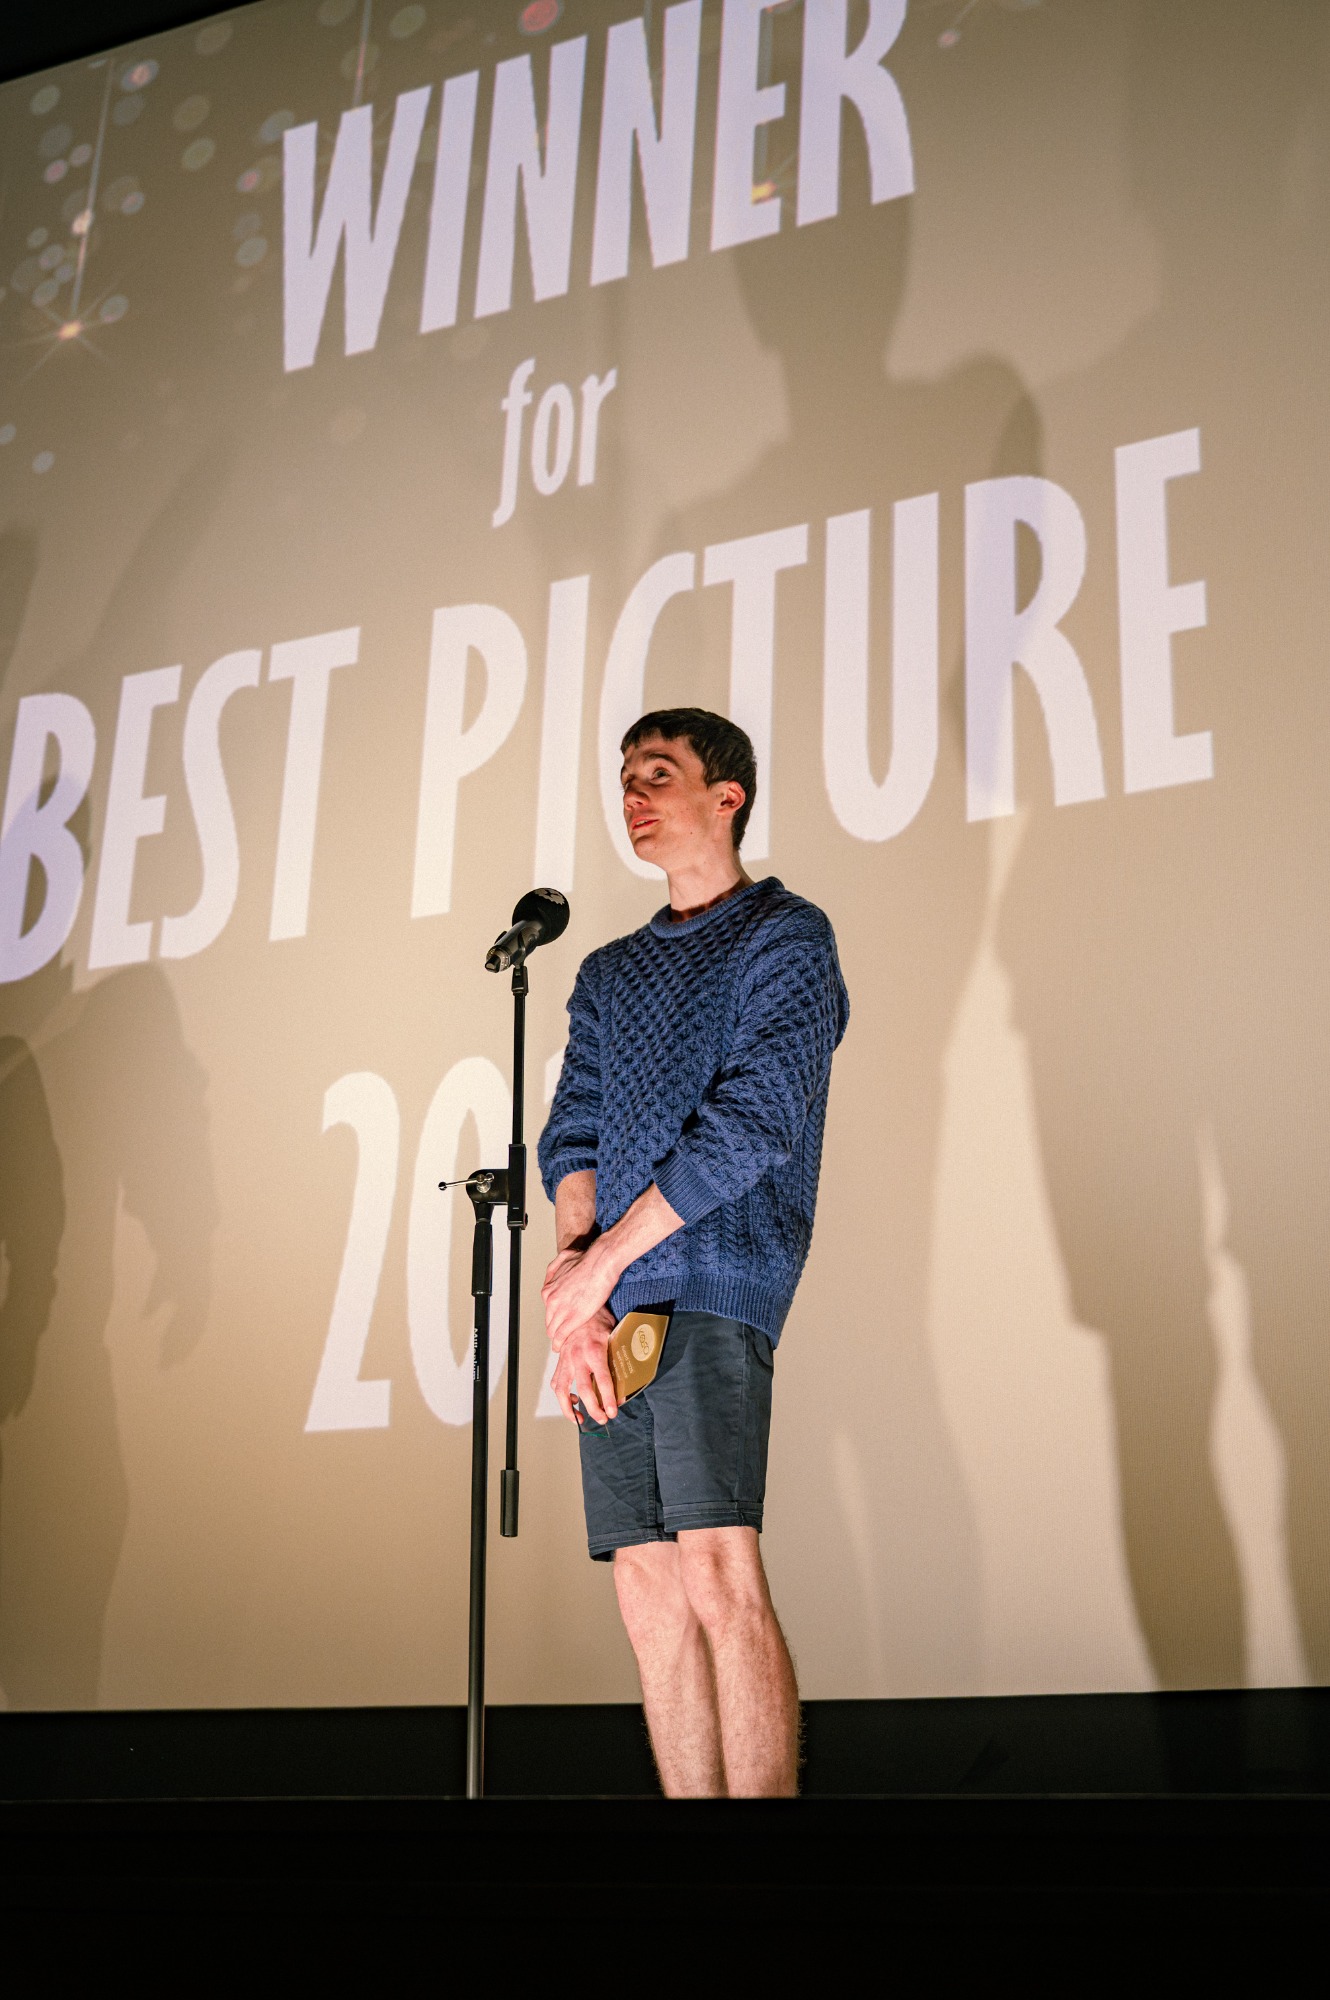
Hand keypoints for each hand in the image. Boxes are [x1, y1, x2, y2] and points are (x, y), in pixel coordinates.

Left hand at [542, 1241, 617, 1351]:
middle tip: (562, 1332)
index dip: (555, 1316)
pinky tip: (560, 1346)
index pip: (548, 1310)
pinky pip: (560, 1336)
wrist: (600, 1263)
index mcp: (549, 1290)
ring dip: (557, 1337)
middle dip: (555, 1327)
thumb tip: (553, 1274)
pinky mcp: (572, 1319)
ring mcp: (561, 1310)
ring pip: (553, 1330)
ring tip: (561, 1342)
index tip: (560, 1320)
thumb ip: (555, 1270)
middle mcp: (551, 1300)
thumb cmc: (587, 1260)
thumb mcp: (563, 1260)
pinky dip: (559, 1343)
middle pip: (549, 1321)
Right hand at [551, 1308, 617, 1424]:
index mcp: (595, 1350)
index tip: (612, 1412)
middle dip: (594, 1409)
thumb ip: (617, 1360)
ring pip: (562, 1390)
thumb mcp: (614, 1337)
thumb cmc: (599, 1322)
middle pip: (584, 1390)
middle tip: (603, 1419)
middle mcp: (578, 1356)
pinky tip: (572, 1400)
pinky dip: (562, 1396)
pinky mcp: (559, 1360)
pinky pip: (556, 1382)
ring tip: (580, 1419)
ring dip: (570, 1408)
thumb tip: (625, 1385)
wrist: (580, 1307)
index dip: (607, 1399)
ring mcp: (566, 1359)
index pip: (603, 1380)